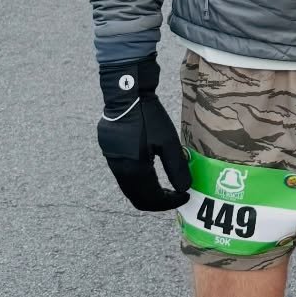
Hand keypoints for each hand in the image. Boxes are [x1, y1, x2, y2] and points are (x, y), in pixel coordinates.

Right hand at [98, 56, 191, 210]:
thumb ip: (176, 168)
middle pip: (138, 199)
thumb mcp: (168, 142)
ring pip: (130, 189)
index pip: (152, 199)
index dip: (170, 203)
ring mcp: (112, 162)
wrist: (126, 93)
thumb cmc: (149, 116)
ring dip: (148, 192)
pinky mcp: (110, 152)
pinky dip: (139, 182)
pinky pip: (124, 177)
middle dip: (158, 202)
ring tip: (166, 187)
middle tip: (176, 196)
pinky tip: (151, 172)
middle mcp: (120, 171)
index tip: (185, 197)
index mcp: (134, 170)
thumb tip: (185, 189)